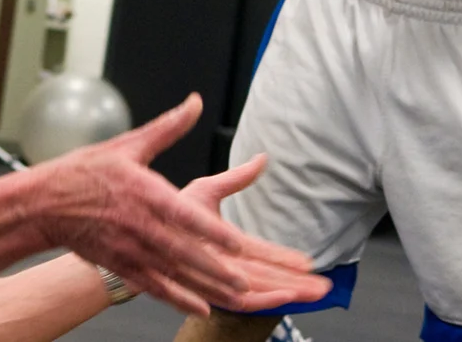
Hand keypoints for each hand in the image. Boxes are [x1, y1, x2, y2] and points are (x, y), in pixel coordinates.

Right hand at [20, 95, 324, 316]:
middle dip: (217, 268)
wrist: (44, 204)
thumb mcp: (128, 144)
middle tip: (247, 281)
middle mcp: (139, 226)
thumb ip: (167, 127)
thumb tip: (195, 103)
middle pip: (184, 252)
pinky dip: (178, 298)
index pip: (183, 216)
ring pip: (175, 273)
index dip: (211, 232)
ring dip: (206, 286)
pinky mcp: (122, 265)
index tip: (237, 244)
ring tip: (235, 295)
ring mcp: (130, 250)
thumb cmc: (84, 173)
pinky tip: (201, 307)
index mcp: (143, 193)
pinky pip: (155, 287)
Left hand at [178, 155, 331, 311]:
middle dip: (298, 281)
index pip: (263, 253)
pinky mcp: (205, 289)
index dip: (286, 258)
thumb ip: (236, 179)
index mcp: (226, 242)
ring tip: (313, 292)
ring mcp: (216, 277)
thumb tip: (262, 159)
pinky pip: (237, 302)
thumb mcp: (206, 190)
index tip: (309, 261)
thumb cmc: (163, 211)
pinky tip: (283, 297)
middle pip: (269, 276)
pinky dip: (262, 301)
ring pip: (259, 290)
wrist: (136, 225)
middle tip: (324, 285)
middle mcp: (224, 263)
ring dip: (288, 291)